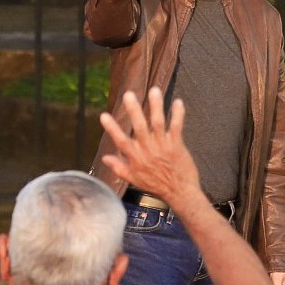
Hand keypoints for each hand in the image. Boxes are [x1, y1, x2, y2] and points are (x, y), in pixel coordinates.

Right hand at [98, 88, 200, 206]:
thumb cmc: (156, 186)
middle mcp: (148, 151)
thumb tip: (105, 158)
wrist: (180, 193)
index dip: (112, 129)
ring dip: (156, 107)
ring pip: (158, 123)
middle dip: (134, 110)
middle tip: (129, 94)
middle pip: (139, 127)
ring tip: (154, 91)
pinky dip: (177, 115)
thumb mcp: (134, 179)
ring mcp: (163, 147)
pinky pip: (177, 127)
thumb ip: (119, 168)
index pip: (121, 141)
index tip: (104, 116)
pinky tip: (177, 102)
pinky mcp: (177, 146)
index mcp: (136, 158)